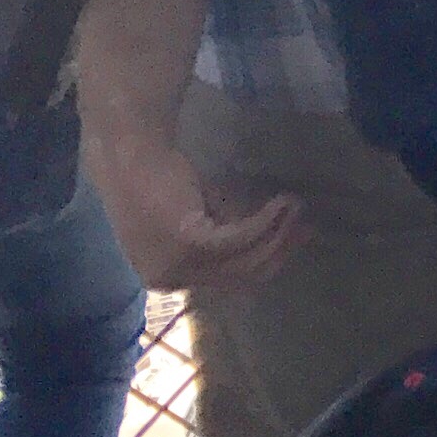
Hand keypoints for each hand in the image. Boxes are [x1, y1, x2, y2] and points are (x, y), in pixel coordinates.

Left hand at [87, 130, 303, 289]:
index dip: (265, 262)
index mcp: (166, 279)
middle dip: (278, 250)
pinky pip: (240, 237)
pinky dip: (265, 221)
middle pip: (240, 276)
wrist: (131, 154)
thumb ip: (222, 233)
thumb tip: (268, 234)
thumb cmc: (156, 178)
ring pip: (244, 258)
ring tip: (296, 208)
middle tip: (306, 227)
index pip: (226, 282)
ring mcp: (178, 263)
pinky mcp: (188, 242)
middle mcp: (170, 279)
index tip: (292, 239)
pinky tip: (281, 203)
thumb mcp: (194, 216)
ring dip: (277, 233)